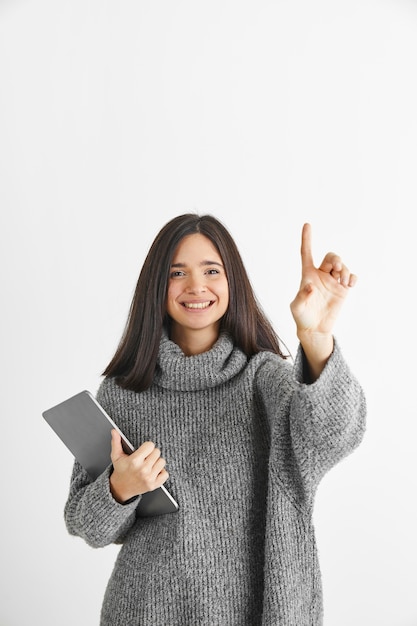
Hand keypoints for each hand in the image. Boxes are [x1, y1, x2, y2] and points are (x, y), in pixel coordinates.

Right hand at [109, 430, 168, 503]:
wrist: (120, 488)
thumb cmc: (120, 471)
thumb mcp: (116, 456)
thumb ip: (116, 442)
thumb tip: (114, 431)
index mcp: (134, 461)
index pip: (150, 445)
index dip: (147, 446)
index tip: (143, 450)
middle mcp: (142, 470)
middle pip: (157, 452)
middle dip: (152, 454)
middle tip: (145, 458)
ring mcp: (149, 478)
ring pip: (162, 462)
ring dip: (156, 462)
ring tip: (149, 464)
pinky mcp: (154, 485)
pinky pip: (165, 474)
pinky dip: (161, 473)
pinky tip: (153, 472)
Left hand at [290, 223, 356, 378]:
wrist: (315, 328)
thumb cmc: (302, 317)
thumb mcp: (296, 307)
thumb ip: (302, 296)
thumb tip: (311, 286)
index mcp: (307, 275)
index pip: (306, 253)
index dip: (307, 239)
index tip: (307, 224)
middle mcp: (321, 275)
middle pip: (331, 257)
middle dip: (336, 259)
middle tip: (337, 268)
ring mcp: (333, 282)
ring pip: (342, 266)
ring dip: (345, 270)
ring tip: (344, 281)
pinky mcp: (343, 290)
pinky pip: (351, 277)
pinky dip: (353, 277)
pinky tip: (350, 284)